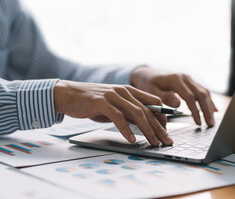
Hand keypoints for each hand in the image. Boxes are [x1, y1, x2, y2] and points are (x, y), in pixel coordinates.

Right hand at [54, 80, 172, 145]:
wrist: (68, 94)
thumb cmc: (92, 102)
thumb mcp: (115, 105)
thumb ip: (129, 112)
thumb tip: (145, 124)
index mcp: (130, 90)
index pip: (154, 102)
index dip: (163, 117)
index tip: (166, 131)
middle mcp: (124, 91)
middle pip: (149, 109)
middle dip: (159, 127)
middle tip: (166, 141)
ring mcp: (114, 96)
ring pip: (137, 113)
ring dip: (147, 130)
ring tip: (153, 142)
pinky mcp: (102, 103)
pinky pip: (118, 117)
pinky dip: (126, 130)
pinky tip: (132, 140)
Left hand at [130, 67, 217, 126]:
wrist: (147, 73)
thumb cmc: (147, 84)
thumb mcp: (151, 91)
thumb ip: (164, 97)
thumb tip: (178, 105)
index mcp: (175, 79)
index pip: (189, 96)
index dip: (195, 110)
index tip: (198, 122)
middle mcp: (185, 77)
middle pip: (201, 94)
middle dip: (207, 110)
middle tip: (210, 124)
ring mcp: (189, 79)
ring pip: (204, 92)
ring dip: (209, 106)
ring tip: (211, 121)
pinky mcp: (190, 82)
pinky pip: (202, 91)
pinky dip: (209, 101)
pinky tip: (214, 110)